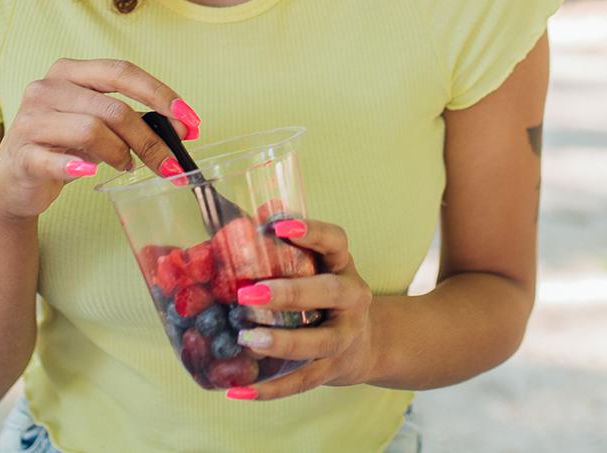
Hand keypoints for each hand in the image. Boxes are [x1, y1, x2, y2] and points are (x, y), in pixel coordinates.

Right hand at [0, 58, 200, 223]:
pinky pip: (55, 160)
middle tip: (172, 163)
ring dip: (121, 154)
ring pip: (92, 130)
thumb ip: (129, 118)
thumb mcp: (95, 124)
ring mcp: (30, 120)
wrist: (12, 182)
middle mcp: (46, 88)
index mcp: (68, 72)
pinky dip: (79, 167)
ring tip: (127, 166)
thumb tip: (182, 126)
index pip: (121, 71)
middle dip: (150, 138)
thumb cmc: (61, 146)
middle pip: (113, 108)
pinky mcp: (20, 155)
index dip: (159, 93)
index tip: (189, 120)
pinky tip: (91, 172)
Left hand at [228, 218, 376, 400]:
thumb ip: (285, 247)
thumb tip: (244, 215)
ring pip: (318, 343)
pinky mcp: (332, 370)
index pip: (335, 241)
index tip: (277, 226)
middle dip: (290, 293)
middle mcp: (351, 300)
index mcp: (343, 266)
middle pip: (329, 293)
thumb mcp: (317, 267)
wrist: (368, 344)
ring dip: (281, 343)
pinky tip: (237, 390)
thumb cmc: (326, 296)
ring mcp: (344, 338)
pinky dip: (269, 389)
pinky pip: (301, 382)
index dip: (311, 232)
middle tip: (249, 294)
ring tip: (247, 340)